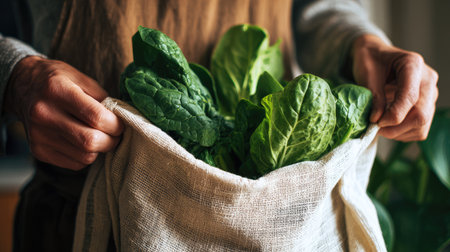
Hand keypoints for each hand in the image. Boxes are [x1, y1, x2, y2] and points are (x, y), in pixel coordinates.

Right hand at [5, 56, 123, 169]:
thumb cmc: (57, 80)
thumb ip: (102, 97)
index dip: (116, 125)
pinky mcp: (38, 151)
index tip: (121, 124)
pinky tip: (84, 142)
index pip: (96, 117)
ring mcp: (39, 135)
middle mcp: (44, 114)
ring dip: (100, 149)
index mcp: (57, 90)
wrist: (22, 87)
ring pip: (85, 156)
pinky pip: (75, 164)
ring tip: (101, 136)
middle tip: (116, 134)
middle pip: (90, 141)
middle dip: (111, 141)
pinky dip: (87, 156)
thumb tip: (123, 119)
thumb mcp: (80, 78)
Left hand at [351, 34, 438, 141]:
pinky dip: (402, 133)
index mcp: (413, 64)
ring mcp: (430, 93)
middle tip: (375, 127)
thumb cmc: (370, 61)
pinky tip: (388, 124)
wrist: (375, 56)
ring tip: (380, 124)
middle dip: (396, 127)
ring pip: (422, 125)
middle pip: (421, 114)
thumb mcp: (366, 73)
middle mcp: (427, 79)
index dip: (393, 114)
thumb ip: (374, 96)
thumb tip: (377, 119)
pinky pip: (420, 129)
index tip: (376, 122)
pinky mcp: (427, 106)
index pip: (410, 97)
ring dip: (398, 132)